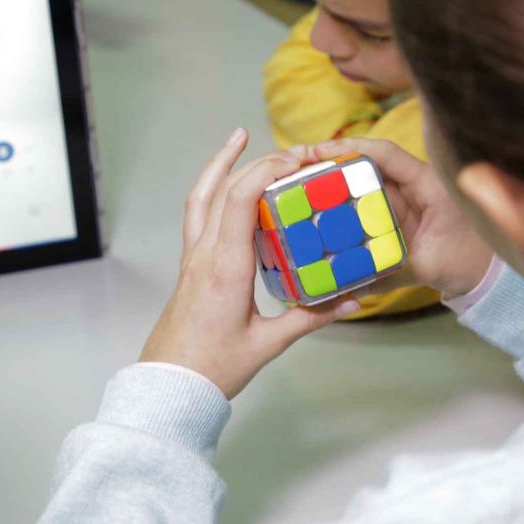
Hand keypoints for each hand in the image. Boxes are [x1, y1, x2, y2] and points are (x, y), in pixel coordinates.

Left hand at [140, 129, 361, 398]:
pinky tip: (223, 182)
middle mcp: (205, 253)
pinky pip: (197, 214)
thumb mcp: (269, 344)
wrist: (169, 385)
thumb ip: (311, 317)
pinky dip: (210, 189)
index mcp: (225, 267)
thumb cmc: (214, 368)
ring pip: (202, 196)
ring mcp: (193, 257)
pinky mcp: (190, 265)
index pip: (240, 200)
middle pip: (226, 189)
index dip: (267, 171)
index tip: (299, 161)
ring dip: (221, 164)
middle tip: (296, 152)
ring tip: (240, 137)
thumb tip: (354, 300)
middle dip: (259, 162)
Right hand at [313, 138, 493, 298]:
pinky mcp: (396, 212)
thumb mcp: (427, 268)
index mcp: (428, 185)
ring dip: (334, 183)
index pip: (386, 154)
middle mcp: (412, 184)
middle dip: (333, 162)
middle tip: (297, 168)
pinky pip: (366, 203)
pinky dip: (344, 204)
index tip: (320, 151)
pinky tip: (320, 211)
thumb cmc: (466, 261)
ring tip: (300, 187)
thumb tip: (346, 287)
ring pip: (363, 182)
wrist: (482, 272)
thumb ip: (388, 275)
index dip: (352, 147)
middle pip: (367, 164)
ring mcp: (403, 197)